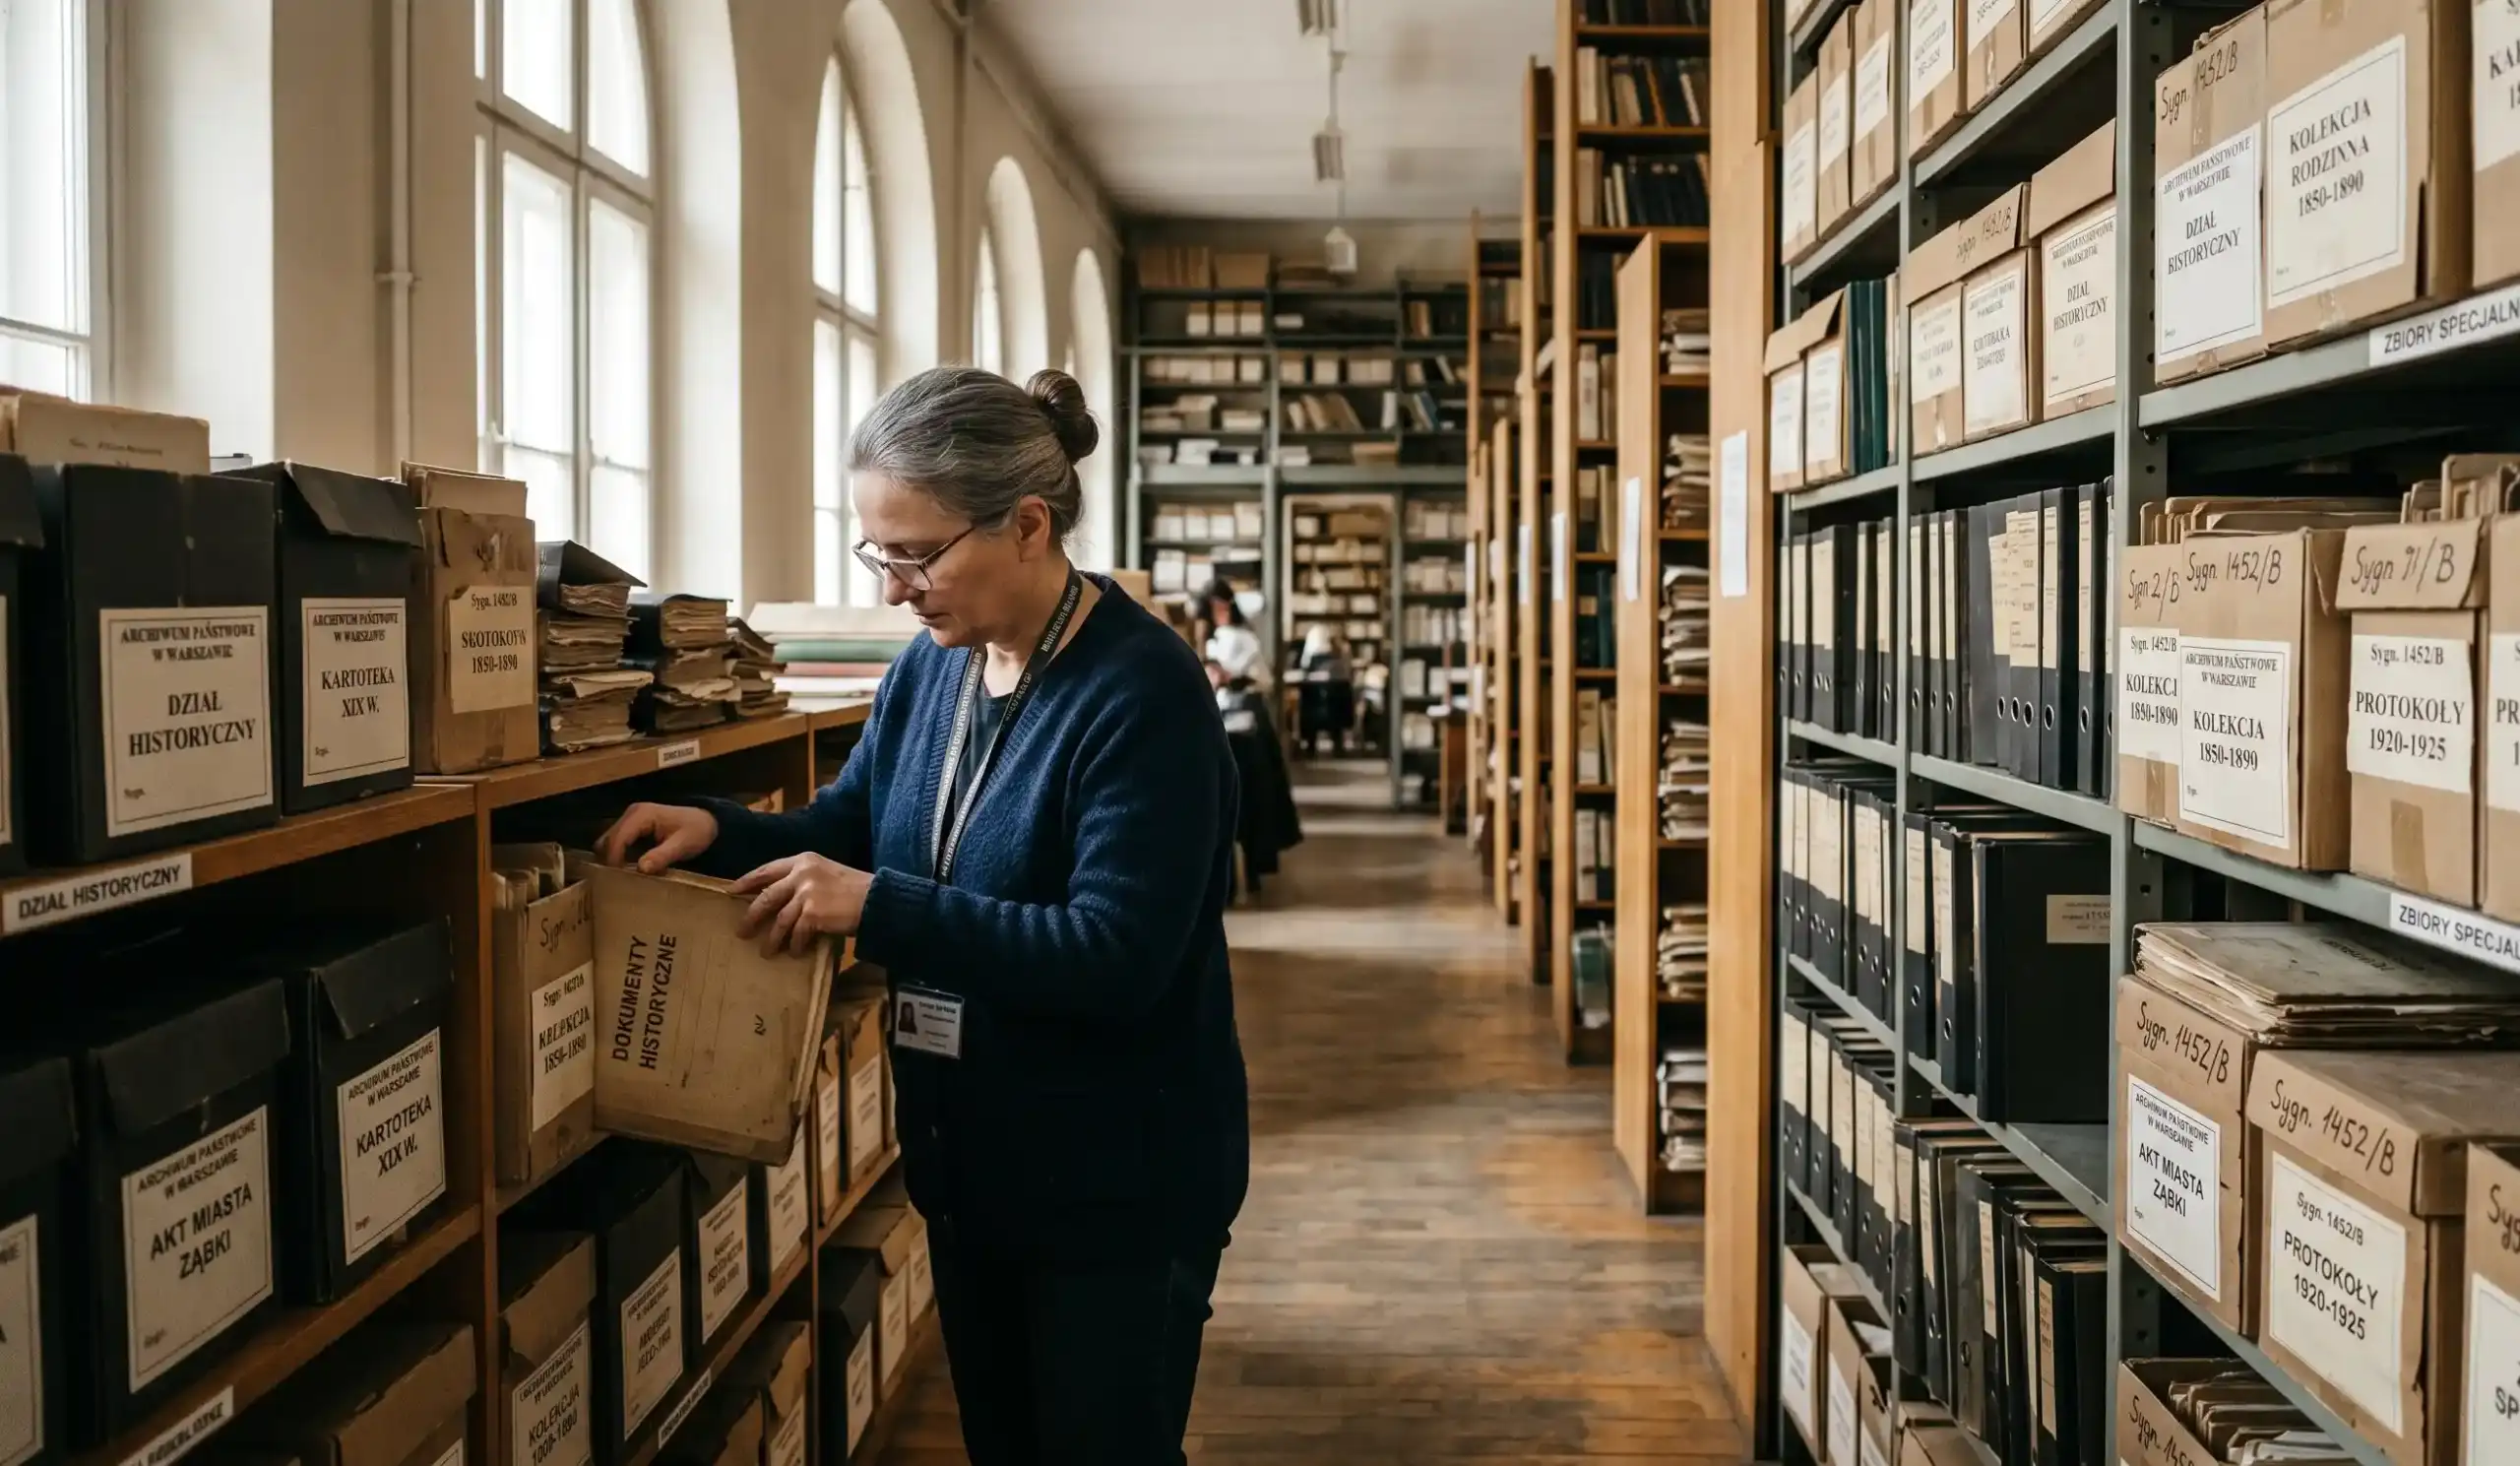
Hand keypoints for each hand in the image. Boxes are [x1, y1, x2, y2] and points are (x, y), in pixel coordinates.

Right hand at [597, 802, 718, 873]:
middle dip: (610, 860)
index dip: (614, 859)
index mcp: (642, 815)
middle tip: (617, 882)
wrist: (706, 822)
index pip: (618, 838)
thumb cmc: (697, 831)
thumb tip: (642, 868)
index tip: (616, 879)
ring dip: (612, 858)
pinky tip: (627, 870)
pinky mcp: (632, 826)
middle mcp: (632, 813)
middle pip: (608, 839)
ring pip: (609, 841)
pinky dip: (618, 855)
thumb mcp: (683, 845)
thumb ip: (663, 856)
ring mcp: (630, 819)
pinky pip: (617, 842)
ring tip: (621, 878)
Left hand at [734, 852, 872, 955]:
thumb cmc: (855, 888)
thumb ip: (803, 879)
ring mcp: (806, 893)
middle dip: (751, 915)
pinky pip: (797, 933)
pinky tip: (795, 952)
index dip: (748, 881)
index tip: (732, 890)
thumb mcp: (826, 873)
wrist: (877, 899)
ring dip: (772, 938)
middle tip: (741, 930)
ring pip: (779, 920)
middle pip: (767, 896)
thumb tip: (780, 899)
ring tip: (766, 952)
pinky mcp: (813, 914)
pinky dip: (795, 945)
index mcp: (803, 860)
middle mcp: (801, 874)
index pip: (767, 870)